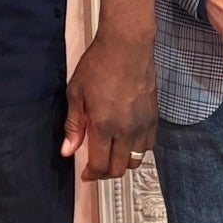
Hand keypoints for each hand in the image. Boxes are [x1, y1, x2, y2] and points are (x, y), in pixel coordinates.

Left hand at [62, 29, 157, 180]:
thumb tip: (67, 152)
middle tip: (96, 169)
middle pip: (120, 168)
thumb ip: (73, 126)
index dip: (92, 175)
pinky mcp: (154, 118)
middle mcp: (127, 132)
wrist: (127, 47)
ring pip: (137, 159)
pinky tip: (127, 142)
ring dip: (123, 163)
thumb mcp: (76, 94)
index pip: (101, 165)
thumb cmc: (97, 67)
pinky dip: (137, 150)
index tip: (85, 176)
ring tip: (111, 156)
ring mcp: (143, 125)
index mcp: (105, 127)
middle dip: (106, 174)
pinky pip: (148, 145)